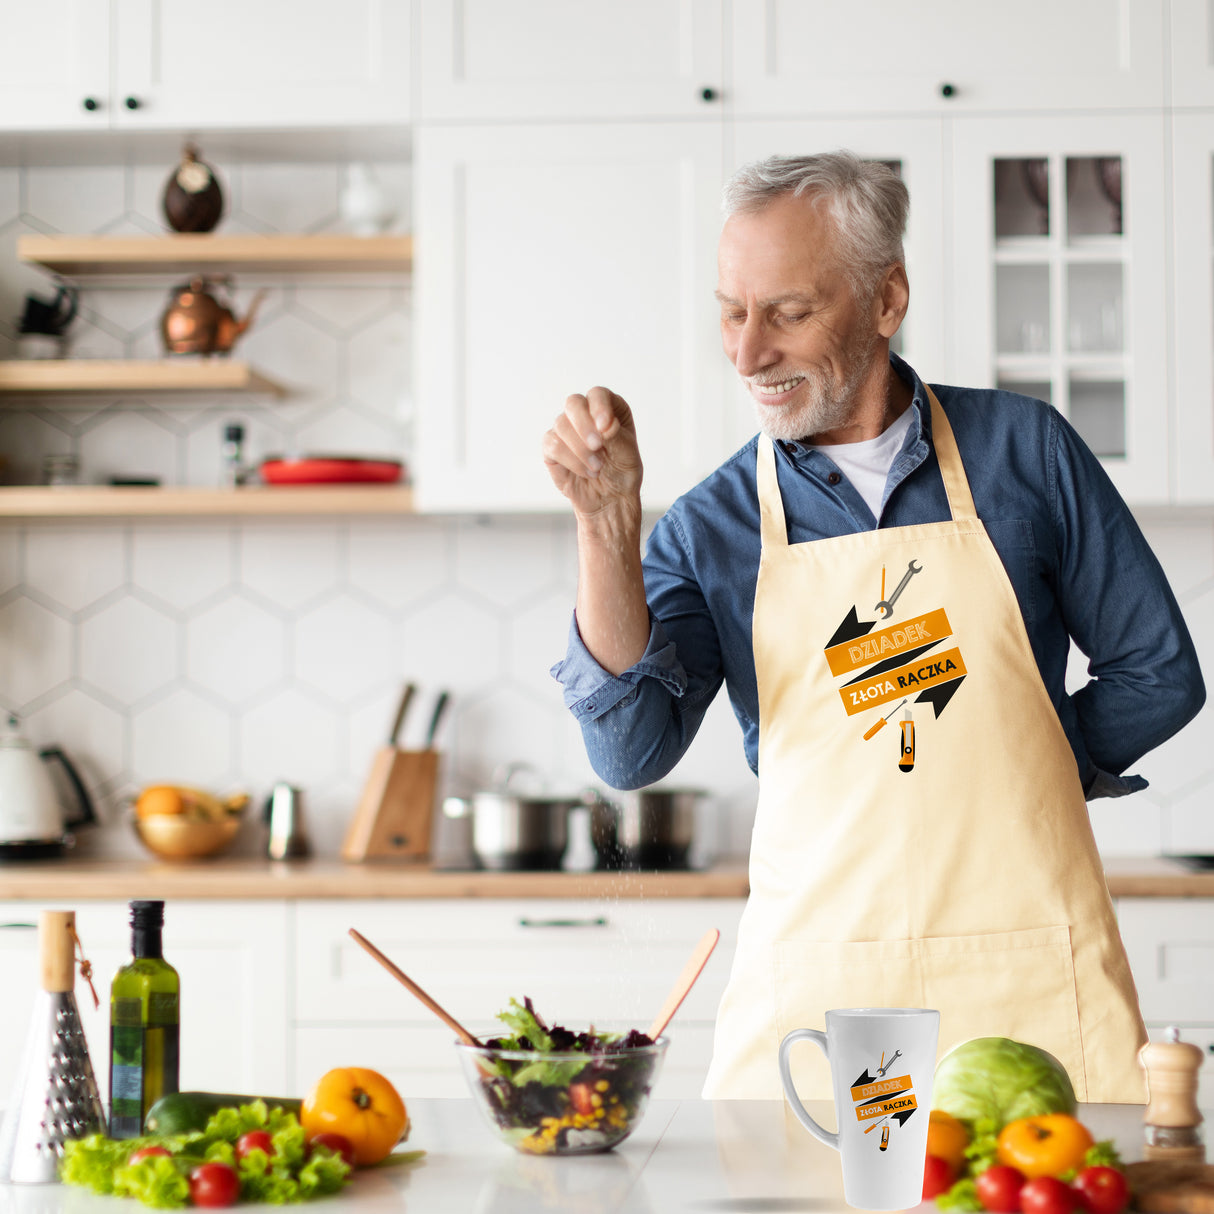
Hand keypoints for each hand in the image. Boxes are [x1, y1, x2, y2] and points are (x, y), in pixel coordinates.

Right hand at [542, 386, 641, 518]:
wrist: (609, 498)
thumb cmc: (622, 472)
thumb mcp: (627, 454)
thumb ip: (617, 437)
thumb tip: (604, 425)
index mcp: (609, 408)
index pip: (598, 394)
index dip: (599, 407)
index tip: (605, 427)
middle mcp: (586, 413)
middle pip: (573, 403)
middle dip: (584, 425)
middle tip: (597, 446)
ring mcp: (566, 429)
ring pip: (561, 425)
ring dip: (580, 449)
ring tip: (597, 468)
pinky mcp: (552, 446)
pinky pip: (552, 445)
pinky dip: (571, 461)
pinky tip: (586, 472)